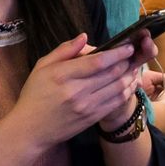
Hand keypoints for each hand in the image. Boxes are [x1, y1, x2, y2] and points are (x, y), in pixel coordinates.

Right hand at [6, 34, 145, 147]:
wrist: (30, 129)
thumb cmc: (34, 95)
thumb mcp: (42, 67)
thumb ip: (64, 50)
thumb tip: (84, 37)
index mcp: (63, 75)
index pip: (97, 61)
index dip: (116, 53)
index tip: (127, 46)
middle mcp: (76, 91)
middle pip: (111, 73)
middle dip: (126, 62)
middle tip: (133, 54)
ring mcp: (86, 106)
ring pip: (117, 88)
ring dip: (129, 76)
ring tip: (134, 67)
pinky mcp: (91, 118)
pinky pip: (115, 103)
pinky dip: (126, 92)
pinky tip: (129, 84)